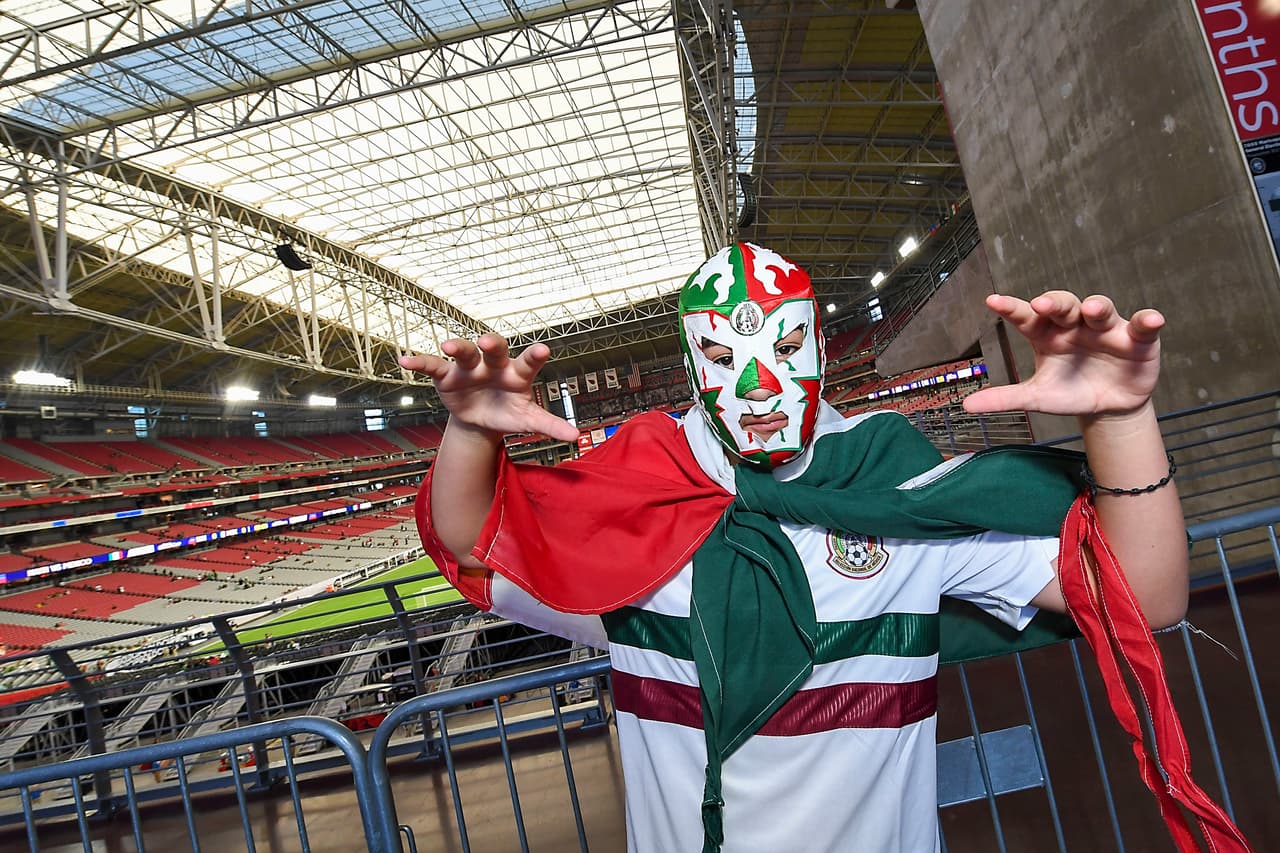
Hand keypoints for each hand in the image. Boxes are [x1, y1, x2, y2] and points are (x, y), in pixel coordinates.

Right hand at [399, 334, 579, 441]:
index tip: (544, 349)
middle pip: (495, 349)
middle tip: (487, 341)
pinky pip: (432, 365)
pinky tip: (405, 362)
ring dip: (457, 347)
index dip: (534, 355)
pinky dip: (419, 362)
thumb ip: (549, 425)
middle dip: (491, 344)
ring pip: (464, 352)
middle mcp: (494, 365)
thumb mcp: (528, 420)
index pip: (529, 361)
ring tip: (448, 346)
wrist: (480, 419)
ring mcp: (470, 368)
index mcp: (517, 374)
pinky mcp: (447, 375)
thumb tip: (577, 436)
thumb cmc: (508, 412)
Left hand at [962, 291, 1163, 418]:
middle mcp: (1075, 325)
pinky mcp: (1137, 339)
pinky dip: (1148, 321)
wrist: (1108, 408)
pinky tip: (1152, 320)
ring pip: (1102, 309)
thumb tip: (966, 406)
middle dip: (1056, 303)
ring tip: (1093, 309)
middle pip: (1065, 306)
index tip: (992, 301)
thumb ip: (1006, 398)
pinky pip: (1143, 325)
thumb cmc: (1069, 392)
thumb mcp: (1038, 397)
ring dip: (1098, 307)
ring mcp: (1107, 329)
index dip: (1011, 308)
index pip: (1027, 317)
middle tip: (1044, 304)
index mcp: (1047, 335)